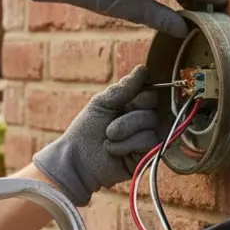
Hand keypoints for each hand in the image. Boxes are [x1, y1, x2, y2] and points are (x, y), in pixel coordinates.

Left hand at [32, 66, 160, 205]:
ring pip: (151, 123)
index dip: (139, 95)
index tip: (123, 103)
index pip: (151, 91)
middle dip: (128, 116)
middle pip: (153, 105)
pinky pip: (149, 140)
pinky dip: (127, 145)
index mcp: (133, 104)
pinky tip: (114, 151)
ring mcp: (148, 136)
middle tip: (108, 127)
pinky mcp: (149, 154)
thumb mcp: (102, 103)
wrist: (77, 160)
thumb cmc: (86, 130)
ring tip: (108, 140)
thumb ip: (124, 87)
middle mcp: (144, 119)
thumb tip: (144, 69)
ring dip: (124, 131)